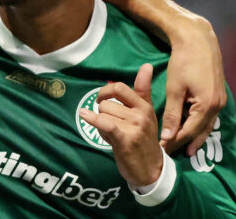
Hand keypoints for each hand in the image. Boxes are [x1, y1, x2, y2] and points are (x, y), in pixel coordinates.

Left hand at [79, 64, 163, 187]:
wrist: (151, 170)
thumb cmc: (144, 140)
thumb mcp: (147, 114)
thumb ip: (142, 90)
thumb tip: (146, 65)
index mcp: (144, 106)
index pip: (120, 88)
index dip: (105, 91)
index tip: (101, 98)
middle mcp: (141, 114)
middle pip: (107, 103)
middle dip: (103, 114)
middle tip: (112, 127)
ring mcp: (134, 126)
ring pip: (103, 114)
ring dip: (101, 125)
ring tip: (113, 136)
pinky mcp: (125, 138)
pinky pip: (104, 123)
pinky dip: (92, 119)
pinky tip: (84, 115)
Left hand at [162, 16, 225, 154]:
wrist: (198, 40)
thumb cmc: (183, 62)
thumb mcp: (174, 89)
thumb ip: (172, 114)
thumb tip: (168, 136)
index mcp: (207, 106)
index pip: (189, 132)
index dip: (175, 142)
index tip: (162, 149)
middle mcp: (218, 106)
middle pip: (201, 131)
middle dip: (187, 143)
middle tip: (173, 155)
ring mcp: (221, 101)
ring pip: (207, 124)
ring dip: (195, 135)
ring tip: (184, 148)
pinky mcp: (218, 94)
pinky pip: (209, 115)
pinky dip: (199, 123)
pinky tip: (192, 128)